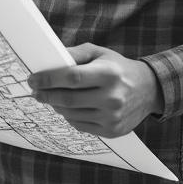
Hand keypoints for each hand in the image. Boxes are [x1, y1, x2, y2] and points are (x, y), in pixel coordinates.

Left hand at [28, 43, 161, 137]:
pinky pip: (80, 125)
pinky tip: (67, 107)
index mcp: (109, 73)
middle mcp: (112, 97)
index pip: (72, 78)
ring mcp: (112, 117)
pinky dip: (69, 116)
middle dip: (46, 95)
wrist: (149, 90)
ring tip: (50, 98)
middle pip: (68, 99)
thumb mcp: (100, 53)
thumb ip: (75, 54)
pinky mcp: (112, 131)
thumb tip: (50, 60)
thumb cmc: (118, 68)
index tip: (33, 79)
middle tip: (35, 91)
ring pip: (71, 114)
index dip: (49, 79)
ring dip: (56, 106)